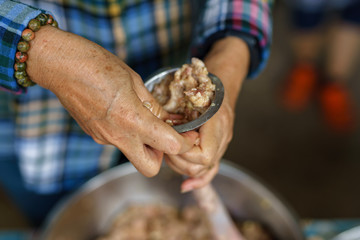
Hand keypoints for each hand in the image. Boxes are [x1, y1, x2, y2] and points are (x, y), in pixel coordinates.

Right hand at [27, 26, 194, 176]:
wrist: (61, 66)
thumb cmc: (99, 65)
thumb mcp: (135, 81)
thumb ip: (153, 106)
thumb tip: (168, 120)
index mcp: (132, 120)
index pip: (170, 145)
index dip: (186, 143)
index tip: (189, 135)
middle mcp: (118, 136)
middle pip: (150, 168)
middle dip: (163, 156)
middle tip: (165, 135)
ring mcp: (104, 139)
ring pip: (133, 155)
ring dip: (145, 144)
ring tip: (144, 119)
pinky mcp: (94, 136)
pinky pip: (119, 143)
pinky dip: (128, 135)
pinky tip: (124, 115)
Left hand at [165, 96, 234, 191]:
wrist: (221, 89)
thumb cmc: (205, 90)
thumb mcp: (194, 95)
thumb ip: (183, 114)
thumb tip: (166, 133)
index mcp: (218, 125)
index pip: (203, 155)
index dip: (183, 153)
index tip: (171, 142)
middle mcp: (222, 139)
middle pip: (199, 166)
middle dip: (177, 160)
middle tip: (165, 148)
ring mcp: (221, 146)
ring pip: (201, 171)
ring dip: (181, 167)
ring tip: (170, 155)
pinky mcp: (217, 150)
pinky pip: (211, 171)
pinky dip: (198, 181)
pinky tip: (186, 186)